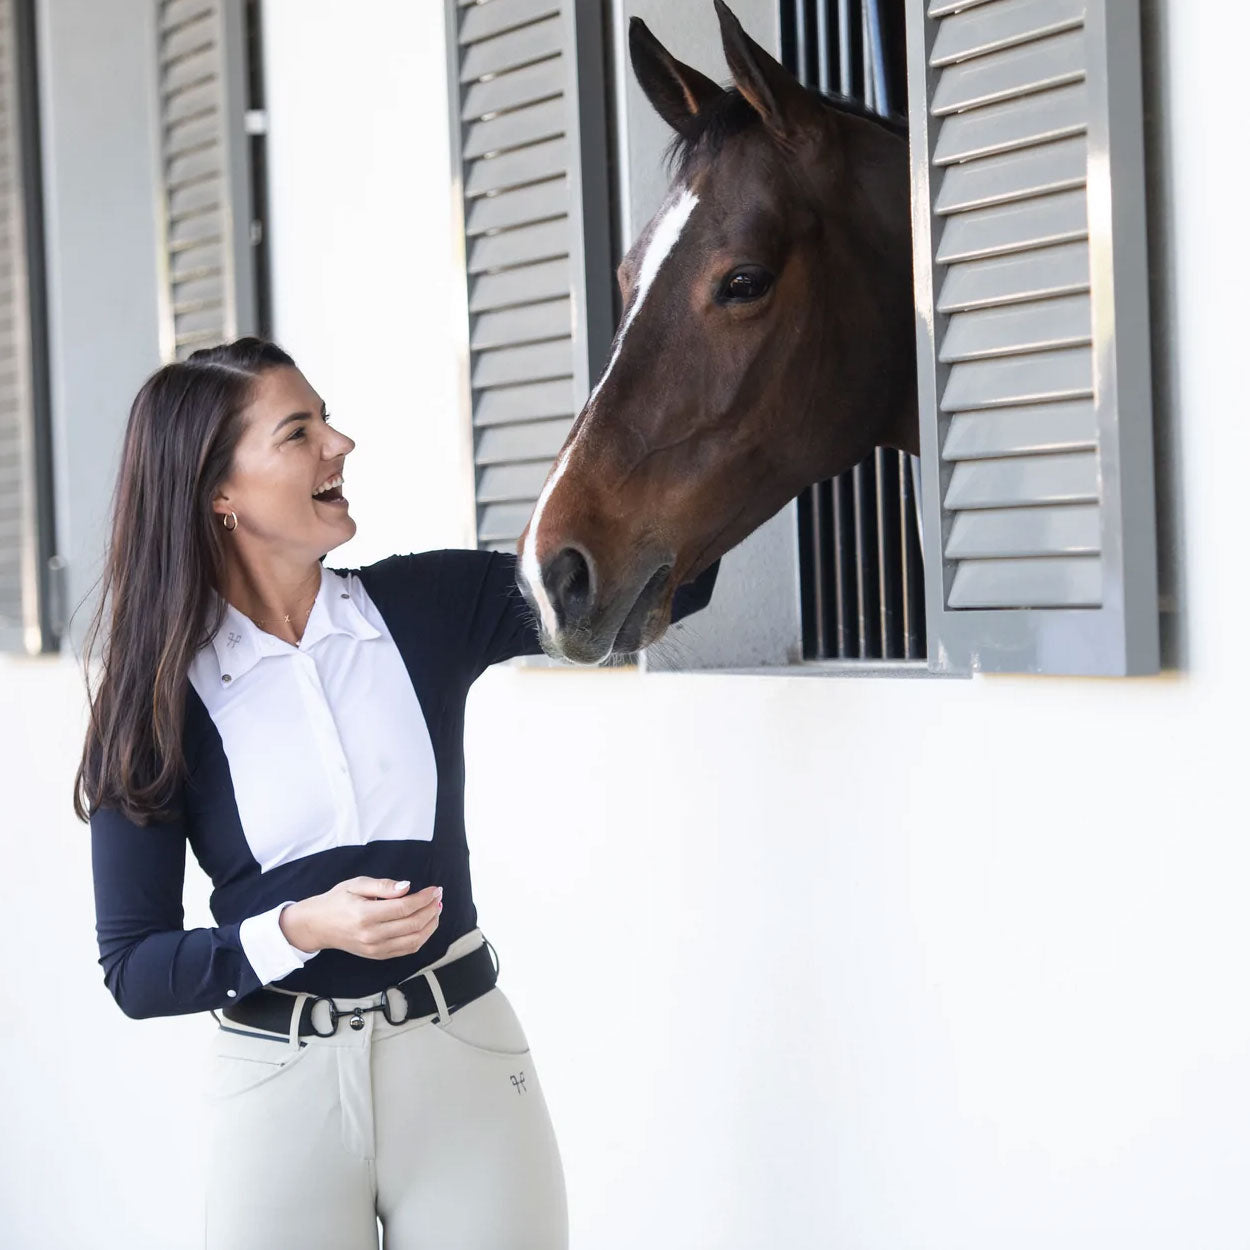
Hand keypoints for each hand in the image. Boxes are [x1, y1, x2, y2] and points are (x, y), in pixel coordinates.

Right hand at [279, 877, 441, 959]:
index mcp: (365, 916)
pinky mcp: (378, 955)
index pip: (404, 908)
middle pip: (413, 925)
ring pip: (414, 940)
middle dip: (431, 909)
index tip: (435, 889)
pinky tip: (426, 924)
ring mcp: (375, 949)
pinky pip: (407, 950)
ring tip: (436, 909)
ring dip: (431, 925)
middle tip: (438, 897)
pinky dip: (422, 937)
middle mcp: (372, 936)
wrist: (318, 925)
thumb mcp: (357, 884)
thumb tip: (407, 887)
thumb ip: (383, 886)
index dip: (424, 898)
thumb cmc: (337, 901)